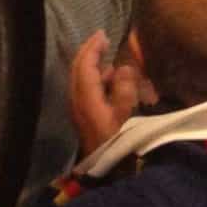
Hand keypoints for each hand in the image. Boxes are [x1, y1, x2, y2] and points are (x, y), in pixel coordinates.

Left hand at [69, 29, 140, 156]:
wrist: (113, 172)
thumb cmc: (122, 141)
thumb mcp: (128, 113)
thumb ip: (124, 87)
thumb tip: (121, 69)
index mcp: (86, 98)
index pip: (85, 65)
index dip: (93, 48)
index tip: (103, 34)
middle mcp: (78, 102)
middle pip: (77, 70)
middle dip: (88, 53)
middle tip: (102, 40)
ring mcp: (79, 112)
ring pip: (80, 81)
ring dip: (91, 67)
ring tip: (108, 60)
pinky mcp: (84, 120)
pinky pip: (85, 91)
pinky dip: (94, 80)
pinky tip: (110, 82)